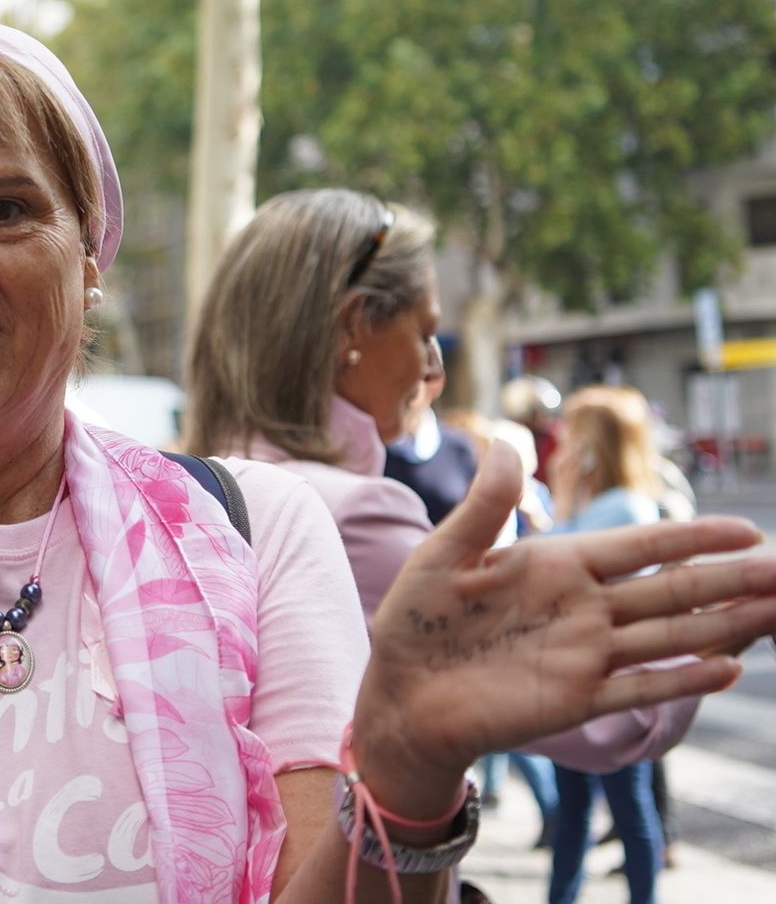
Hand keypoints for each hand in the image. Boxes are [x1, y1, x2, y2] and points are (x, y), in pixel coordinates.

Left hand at [355, 440, 775, 814]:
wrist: (400, 692)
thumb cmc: (416, 619)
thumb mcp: (445, 553)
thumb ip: (486, 505)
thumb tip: (507, 442)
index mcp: (557, 566)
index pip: (641, 546)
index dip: (694, 538)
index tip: (749, 530)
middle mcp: (584, 608)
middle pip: (674, 590)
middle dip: (734, 579)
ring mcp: (585, 655)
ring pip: (672, 636)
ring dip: (727, 625)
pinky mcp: (575, 699)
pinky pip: (638, 687)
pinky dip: (681, 680)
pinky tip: (728, 669)